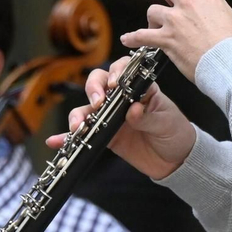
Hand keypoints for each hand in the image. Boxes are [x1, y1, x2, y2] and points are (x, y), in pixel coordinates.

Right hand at [48, 55, 197, 180]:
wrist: (175, 160)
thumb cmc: (175, 133)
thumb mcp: (166, 122)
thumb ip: (148, 117)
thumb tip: (132, 110)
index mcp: (140, 88)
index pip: (123, 70)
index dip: (116, 73)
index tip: (114, 85)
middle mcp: (122, 99)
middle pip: (98, 84)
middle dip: (93, 89)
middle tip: (97, 102)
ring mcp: (110, 117)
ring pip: (86, 108)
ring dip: (78, 114)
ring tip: (78, 127)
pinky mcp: (104, 136)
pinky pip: (83, 134)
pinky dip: (67, 137)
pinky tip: (56, 141)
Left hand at [119, 0, 231, 80]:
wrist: (230, 64)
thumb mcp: (228, 15)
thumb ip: (213, 7)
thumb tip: (208, 9)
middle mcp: (188, 2)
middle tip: (170, 4)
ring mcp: (174, 20)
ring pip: (152, 9)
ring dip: (155, 19)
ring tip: (160, 29)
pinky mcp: (166, 39)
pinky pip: (141, 36)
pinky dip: (133, 38)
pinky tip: (128, 39)